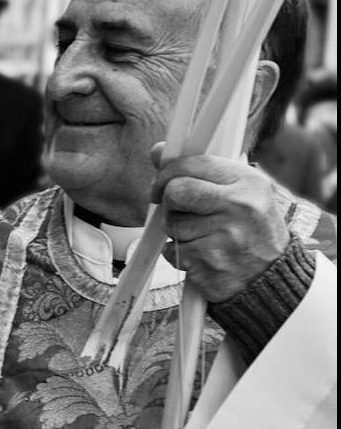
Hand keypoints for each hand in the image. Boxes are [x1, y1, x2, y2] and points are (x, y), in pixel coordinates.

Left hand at [150, 142, 289, 301]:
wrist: (272, 278)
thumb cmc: (251, 229)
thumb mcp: (240, 192)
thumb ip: (200, 171)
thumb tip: (157, 151)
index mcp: (248, 182)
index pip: (193, 163)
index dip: (168, 171)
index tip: (161, 183)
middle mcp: (238, 206)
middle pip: (175, 191)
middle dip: (169, 201)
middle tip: (178, 209)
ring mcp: (223, 236)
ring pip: (171, 224)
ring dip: (177, 231)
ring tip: (203, 237)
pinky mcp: (207, 263)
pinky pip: (171, 251)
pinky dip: (178, 254)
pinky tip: (202, 255)